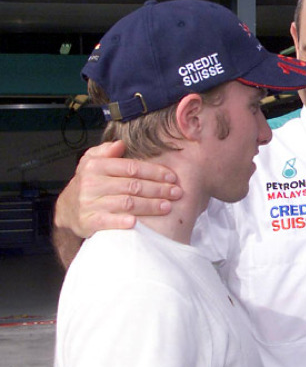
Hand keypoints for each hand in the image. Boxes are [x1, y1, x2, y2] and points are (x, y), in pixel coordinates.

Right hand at [54, 140, 182, 238]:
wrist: (66, 209)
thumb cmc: (88, 183)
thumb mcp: (91, 162)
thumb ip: (105, 151)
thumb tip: (120, 144)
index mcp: (96, 166)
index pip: (132, 168)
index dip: (154, 172)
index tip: (172, 177)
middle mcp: (92, 184)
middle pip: (133, 186)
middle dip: (158, 189)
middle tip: (177, 193)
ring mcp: (89, 203)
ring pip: (127, 203)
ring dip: (150, 205)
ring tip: (168, 206)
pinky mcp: (88, 221)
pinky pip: (108, 221)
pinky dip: (122, 221)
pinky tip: (137, 223)